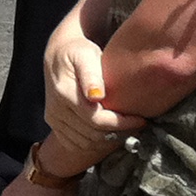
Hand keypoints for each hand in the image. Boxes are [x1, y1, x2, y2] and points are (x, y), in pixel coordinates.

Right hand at [43, 23, 140, 161]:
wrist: (58, 55)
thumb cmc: (78, 52)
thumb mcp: (86, 55)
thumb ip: (91, 75)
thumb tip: (95, 96)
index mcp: (64, 93)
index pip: (96, 120)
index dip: (121, 124)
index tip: (141, 120)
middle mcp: (56, 110)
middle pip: (92, 135)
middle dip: (118, 133)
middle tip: (138, 124)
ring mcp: (53, 119)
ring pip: (85, 143)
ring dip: (108, 140)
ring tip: (127, 128)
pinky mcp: (55, 125)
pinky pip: (76, 144)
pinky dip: (95, 143)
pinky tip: (110, 132)